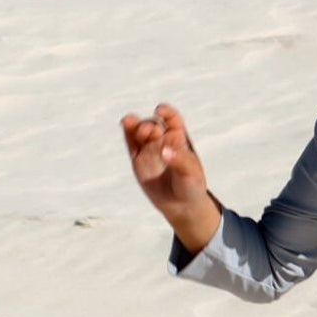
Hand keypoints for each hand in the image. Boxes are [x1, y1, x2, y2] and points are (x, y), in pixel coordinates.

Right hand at [120, 103, 221, 252]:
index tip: (160, 111)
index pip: (172, 119)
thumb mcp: (191, 174)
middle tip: (149, 132)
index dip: (166, 112)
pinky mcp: (138, 159)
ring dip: (134, 124)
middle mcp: (163, 140)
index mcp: (179, 138)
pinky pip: (131, 143)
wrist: (181, 206)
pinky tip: (125, 125)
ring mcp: (149, 149)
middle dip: (148, 125)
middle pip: (153, 124)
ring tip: (128, 123)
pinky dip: (127, 133)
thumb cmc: (191, 186)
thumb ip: (180, 161)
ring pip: (139, 131)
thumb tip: (164, 151)